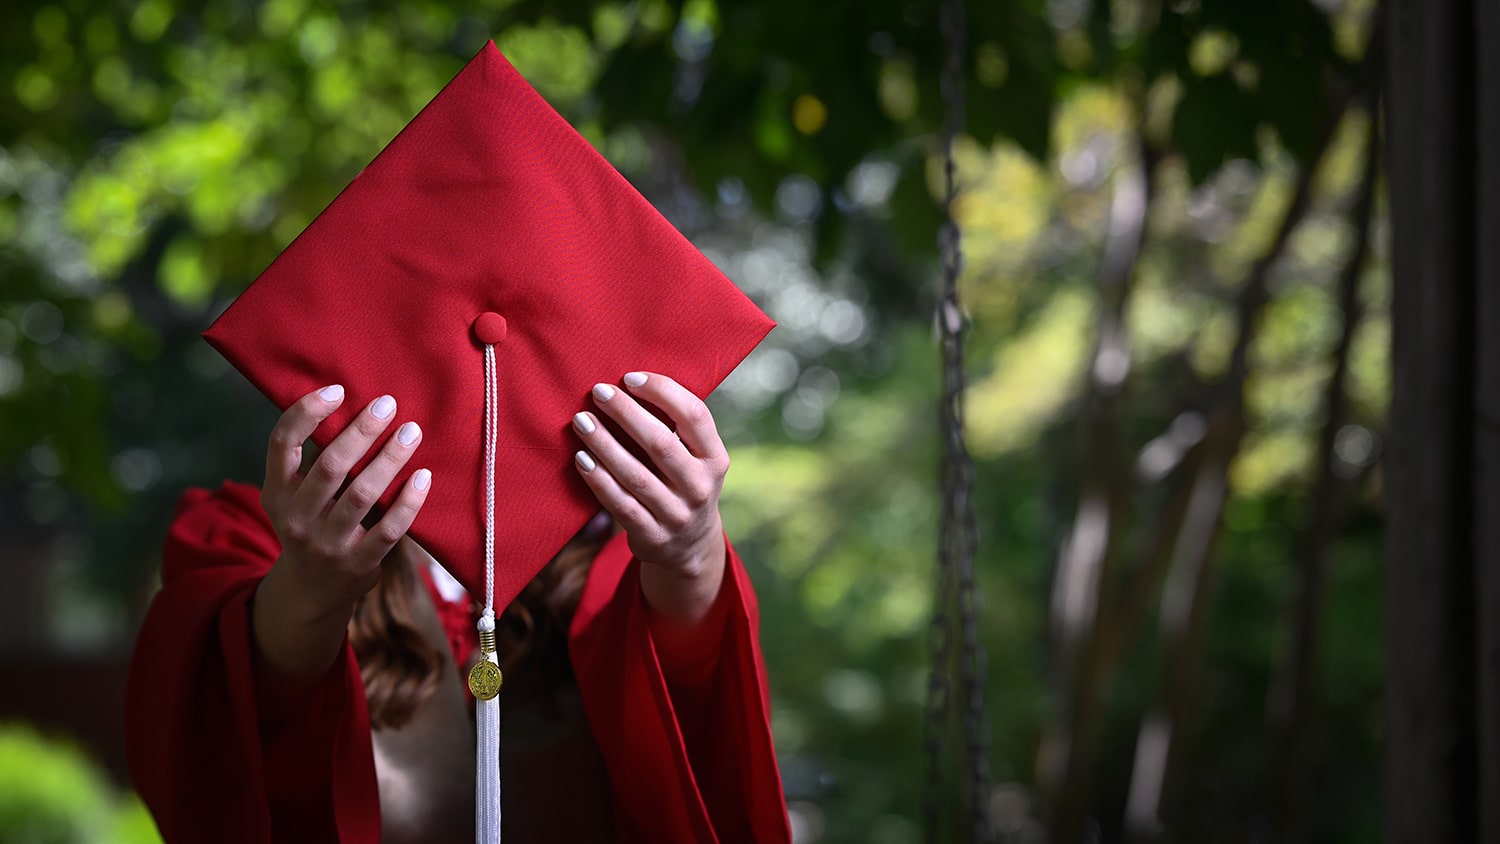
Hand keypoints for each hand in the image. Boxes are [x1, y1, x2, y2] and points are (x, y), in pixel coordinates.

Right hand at [250, 385, 430, 702]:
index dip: (306, 412)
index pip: (281, 443)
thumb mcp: (294, 496)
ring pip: (362, 494)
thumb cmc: (312, 524)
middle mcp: (297, 518)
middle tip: (388, 404)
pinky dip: (409, 502)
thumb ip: (311, 460)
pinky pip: (388, 529)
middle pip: (329, 466)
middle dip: (361, 431)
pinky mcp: (358, 564)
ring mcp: (327, 544)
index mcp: (276, 492)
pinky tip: (425, 476)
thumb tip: (355, 403)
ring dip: (389, 459)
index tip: (337, 389)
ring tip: (412, 431)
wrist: (312, 591)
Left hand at [571, 371, 727, 625]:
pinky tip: (582, 458)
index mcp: (715, 459)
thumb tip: (630, 383)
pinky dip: (599, 480)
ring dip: (605, 444)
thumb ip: (677, 428)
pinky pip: (620, 504)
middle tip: (599, 392)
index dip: (662, 392)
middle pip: (661, 443)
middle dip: (626, 413)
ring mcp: (677, 514)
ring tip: (582, 421)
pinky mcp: (652, 535)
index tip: (630, 378)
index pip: (694, 416)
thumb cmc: (684, 483)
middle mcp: (700, 487)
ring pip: (635, 475)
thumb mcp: (697, 459)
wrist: (690, 546)